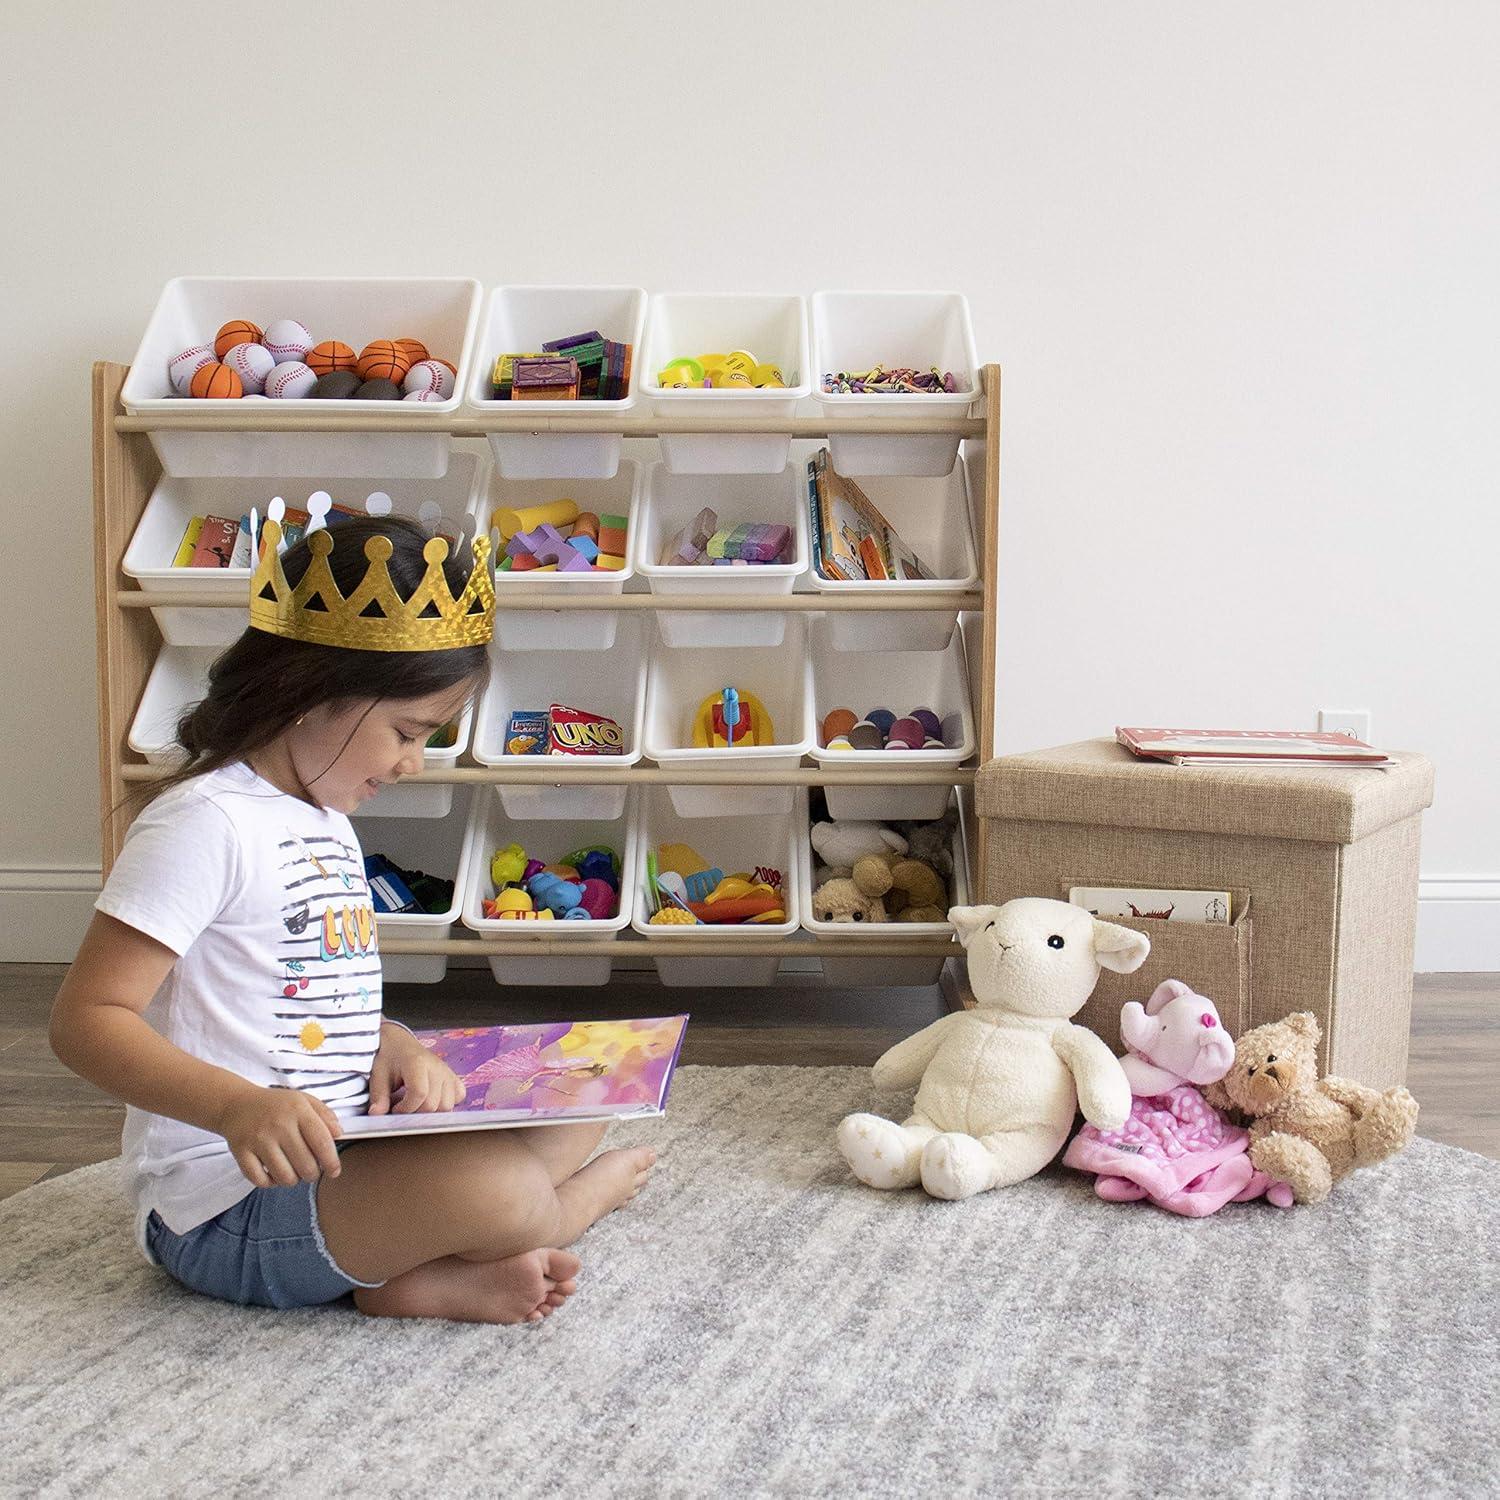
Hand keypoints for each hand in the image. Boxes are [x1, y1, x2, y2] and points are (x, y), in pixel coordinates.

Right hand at [216, 1086, 342, 1188]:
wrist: (236, 1103)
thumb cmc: (275, 1105)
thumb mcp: (303, 1100)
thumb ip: (324, 1115)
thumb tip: (339, 1134)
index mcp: (298, 1110)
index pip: (322, 1142)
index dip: (332, 1162)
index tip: (335, 1171)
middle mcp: (279, 1125)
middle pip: (305, 1164)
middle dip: (313, 1174)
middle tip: (311, 1170)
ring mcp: (258, 1139)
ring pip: (284, 1176)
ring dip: (293, 1180)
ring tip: (293, 1171)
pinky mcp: (241, 1152)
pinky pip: (260, 1180)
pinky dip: (270, 1183)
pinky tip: (273, 1173)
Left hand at [368, 1026, 465, 1115]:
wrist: (398, 1042)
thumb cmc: (389, 1057)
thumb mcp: (379, 1075)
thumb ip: (379, 1096)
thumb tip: (377, 1114)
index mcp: (417, 1063)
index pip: (419, 1094)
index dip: (406, 1108)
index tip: (395, 1109)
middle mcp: (437, 1067)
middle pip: (434, 1104)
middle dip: (416, 1112)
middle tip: (403, 1107)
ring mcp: (447, 1071)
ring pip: (447, 1104)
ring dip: (431, 1111)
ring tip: (416, 1104)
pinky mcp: (453, 1075)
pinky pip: (459, 1095)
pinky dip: (447, 1102)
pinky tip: (433, 1099)